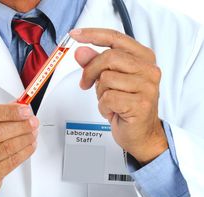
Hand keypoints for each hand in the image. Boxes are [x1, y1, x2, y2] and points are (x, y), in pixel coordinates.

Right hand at [0, 104, 38, 196]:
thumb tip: (17, 106)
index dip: (9, 111)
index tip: (24, 110)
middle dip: (20, 125)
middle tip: (32, 122)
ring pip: (6, 147)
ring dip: (24, 138)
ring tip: (32, 133)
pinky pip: (10, 162)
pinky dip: (24, 152)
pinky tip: (29, 146)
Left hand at [70, 28, 167, 164]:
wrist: (141, 134)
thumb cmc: (127, 108)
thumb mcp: (110, 83)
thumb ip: (96, 65)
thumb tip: (81, 52)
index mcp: (143, 58)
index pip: (116, 38)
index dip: (93, 35)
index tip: (76, 36)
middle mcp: (148, 70)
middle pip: (108, 58)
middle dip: (90, 71)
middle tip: (86, 84)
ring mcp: (146, 87)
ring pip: (106, 79)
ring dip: (100, 94)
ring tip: (109, 102)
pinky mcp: (140, 104)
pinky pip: (108, 98)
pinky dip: (103, 107)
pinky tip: (112, 111)